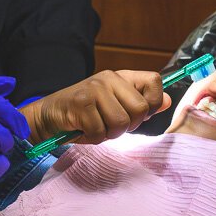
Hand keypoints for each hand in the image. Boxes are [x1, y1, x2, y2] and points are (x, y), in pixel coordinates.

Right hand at [22, 70, 168, 144]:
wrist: (48, 116)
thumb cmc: (84, 114)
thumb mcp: (114, 106)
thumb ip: (139, 103)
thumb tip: (166, 100)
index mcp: (121, 77)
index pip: (154, 81)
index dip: (151, 104)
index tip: (135, 115)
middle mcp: (109, 78)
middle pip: (139, 110)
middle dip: (127, 126)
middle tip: (109, 126)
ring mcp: (95, 88)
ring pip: (120, 123)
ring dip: (107, 134)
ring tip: (95, 128)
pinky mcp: (81, 103)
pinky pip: (100, 131)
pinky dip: (92, 138)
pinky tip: (83, 130)